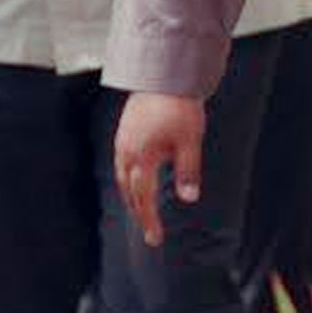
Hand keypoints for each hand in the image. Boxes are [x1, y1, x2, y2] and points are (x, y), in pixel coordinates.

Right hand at [113, 92, 206, 248]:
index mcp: (142, 157)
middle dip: (139, 212)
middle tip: (150, 231)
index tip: (154, 239)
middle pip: (129, 191)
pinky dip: (128, 178)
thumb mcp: (190, 142)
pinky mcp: (124, 130)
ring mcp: (122, 140)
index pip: (143, 198)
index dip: (149, 220)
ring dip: (131, 196)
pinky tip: (137, 178)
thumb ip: (188, 171)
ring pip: (122, 177)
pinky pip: (121, 162)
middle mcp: (127, 151)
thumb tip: (189, 199)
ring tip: (141, 210)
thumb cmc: (180, 107)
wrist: (164, 73)